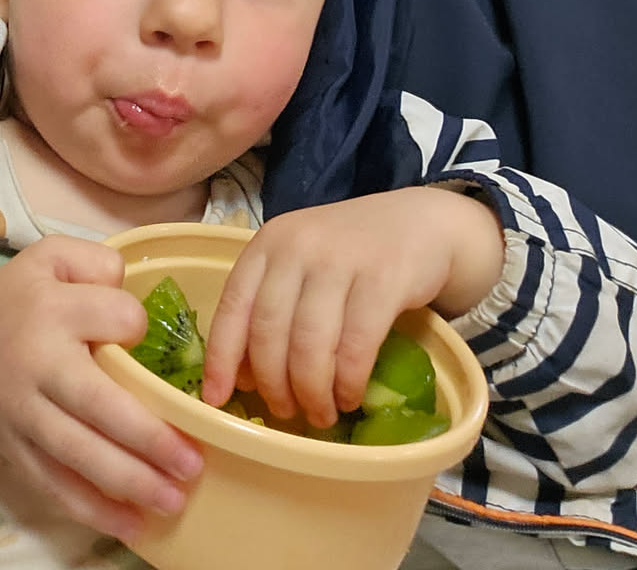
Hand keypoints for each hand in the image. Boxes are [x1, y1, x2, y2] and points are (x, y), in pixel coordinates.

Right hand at [0, 239, 202, 540]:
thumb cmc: (16, 299)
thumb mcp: (49, 257)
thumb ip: (95, 260)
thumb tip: (130, 288)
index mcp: (51, 309)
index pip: (115, 320)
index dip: (135, 325)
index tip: (139, 332)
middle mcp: (38, 363)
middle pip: (97, 405)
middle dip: (148, 437)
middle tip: (191, 462)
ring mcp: (24, 414)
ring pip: (78, 454)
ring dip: (130, 482)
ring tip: (174, 499)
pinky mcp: (15, 450)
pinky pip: (55, 486)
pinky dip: (94, 510)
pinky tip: (133, 525)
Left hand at [202, 188, 503, 431]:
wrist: (420, 223)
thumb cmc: (350, 253)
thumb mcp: (301, 265)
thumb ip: (271, 306)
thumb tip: (241, 374)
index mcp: (269, 243)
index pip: (234, 305)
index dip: (222, 357)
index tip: (217, 398)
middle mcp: (298, 246)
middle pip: (269, 331)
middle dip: (273, 384)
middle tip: (286, 413)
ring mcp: (340, 259)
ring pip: (310, 344)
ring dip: (311, 391)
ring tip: (321, 413)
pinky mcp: (384, 278)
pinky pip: (356, 345)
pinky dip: (348, 381)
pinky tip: (350, 396)